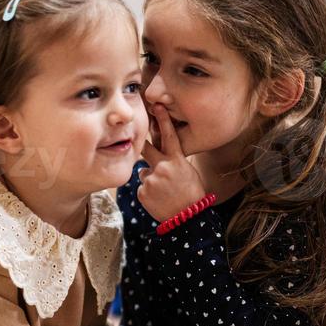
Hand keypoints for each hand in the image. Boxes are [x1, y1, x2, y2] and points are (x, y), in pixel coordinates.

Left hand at [136, 104, 207, 221]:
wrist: (188, 218)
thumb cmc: (191, 193)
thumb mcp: (188, 172)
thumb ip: (172, 161)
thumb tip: (157, 158)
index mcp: (177, 160)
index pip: (169, 136)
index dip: (163, 120)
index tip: (157, 106)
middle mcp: (162, 167)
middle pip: (145, 148)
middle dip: (140, 143)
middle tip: (134, 137)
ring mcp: (151, 180)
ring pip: (144, 172)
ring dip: (150, 179)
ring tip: (163, 191)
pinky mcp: (142, 192)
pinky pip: (142, 187)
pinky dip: (148, 192)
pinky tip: (158, 199)